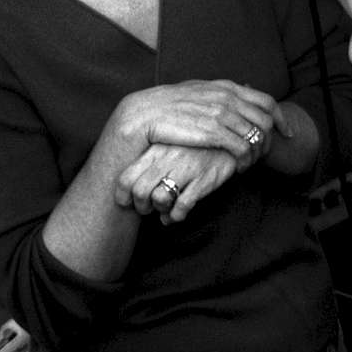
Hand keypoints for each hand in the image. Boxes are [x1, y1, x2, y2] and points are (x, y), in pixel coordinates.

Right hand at [112, 80, 277, 167]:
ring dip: (258, 153)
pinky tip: (239, 168)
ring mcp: (220, 113)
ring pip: (256, 135)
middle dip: (271, 139)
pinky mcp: (213, 132)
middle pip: (265, 120)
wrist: (142, 115)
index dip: (280, 117)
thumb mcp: (195, 94)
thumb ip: (216, 94)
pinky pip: (243, 148)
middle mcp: (226, 97)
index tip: (285, 132)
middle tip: (267, 154)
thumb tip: (235, 94)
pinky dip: (246, 160)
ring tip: (251, 164)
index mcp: (224, 87)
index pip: (265, 100)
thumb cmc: (166, 109)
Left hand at [114, 143, 240, 222]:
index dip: (123, 195)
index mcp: (154, 149)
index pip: (126, 176)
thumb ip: (150, 160)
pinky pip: (183, 205)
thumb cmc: (195, 144)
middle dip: (141, 207)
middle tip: (147, 209)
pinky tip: (177, 214)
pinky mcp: (203, 179)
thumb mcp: (169, 145)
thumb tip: (133, 187)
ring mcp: (185, 168)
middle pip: (140, 191)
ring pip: (160, 199)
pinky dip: (176, 216)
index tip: (128, 202)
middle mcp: (166, 158)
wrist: (229, 136)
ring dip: (160, 210)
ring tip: (164, 209)